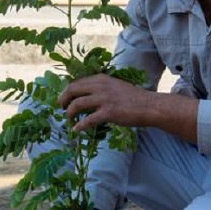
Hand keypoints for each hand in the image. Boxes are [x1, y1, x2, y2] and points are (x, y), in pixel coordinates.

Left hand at [59, 73, 199, 141]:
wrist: (150, 106)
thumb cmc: (135, 98)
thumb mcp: (116, 86)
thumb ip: (102, 88)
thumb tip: (88, 95)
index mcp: (102, 79)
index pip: (78, 82)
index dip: (68, 90)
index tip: (64, 98)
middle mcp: (101, 86)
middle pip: (73, 90)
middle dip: (63, 99)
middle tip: (61, 106)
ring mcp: (104, 99)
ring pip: (77, 104)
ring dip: (69, 112)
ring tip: (68, 118)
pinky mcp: (108, 113)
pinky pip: (88, 120)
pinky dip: (79, 126)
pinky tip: (76, 130)